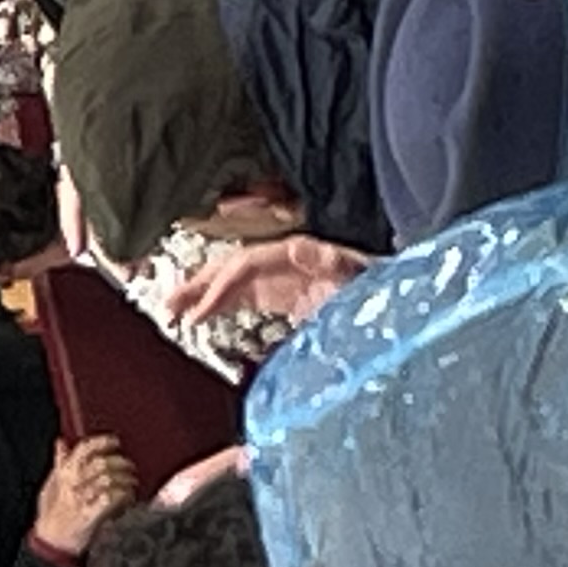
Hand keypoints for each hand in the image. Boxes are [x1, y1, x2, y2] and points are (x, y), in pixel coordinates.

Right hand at [29, 436, 140, 564]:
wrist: (51, 542)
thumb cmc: (51, 514)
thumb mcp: (51, 485)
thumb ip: (59, 463)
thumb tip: (61, 442)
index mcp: (62, 475)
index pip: (82, 450)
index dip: (100, 442)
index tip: (114, 441)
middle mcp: (72, 485)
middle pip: (99, 463)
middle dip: (119, 461)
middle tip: (129, 465)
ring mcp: (81, 500)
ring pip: (107, 480)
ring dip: (124, 479)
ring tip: (131, 481)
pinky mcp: (91, 515)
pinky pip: (110, 499)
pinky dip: (123, 495)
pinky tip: (129, 495)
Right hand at [169, 233, 366, 329]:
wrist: (398, 309)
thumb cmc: (384, 293)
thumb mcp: (360, 275)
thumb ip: (331, 262)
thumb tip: (299, 249)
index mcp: (299, 253)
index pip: (245, 264)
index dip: (219, 287)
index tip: (199, 312)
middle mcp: (286, 262)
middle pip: (232, 267)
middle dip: (199, 285)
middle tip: (169, 306)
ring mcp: (285, 278)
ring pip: (233, 281)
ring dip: (203, 294)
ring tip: (173, 311)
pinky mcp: (288, 296)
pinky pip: (245, 297)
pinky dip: (221, 305)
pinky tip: (202, 317)